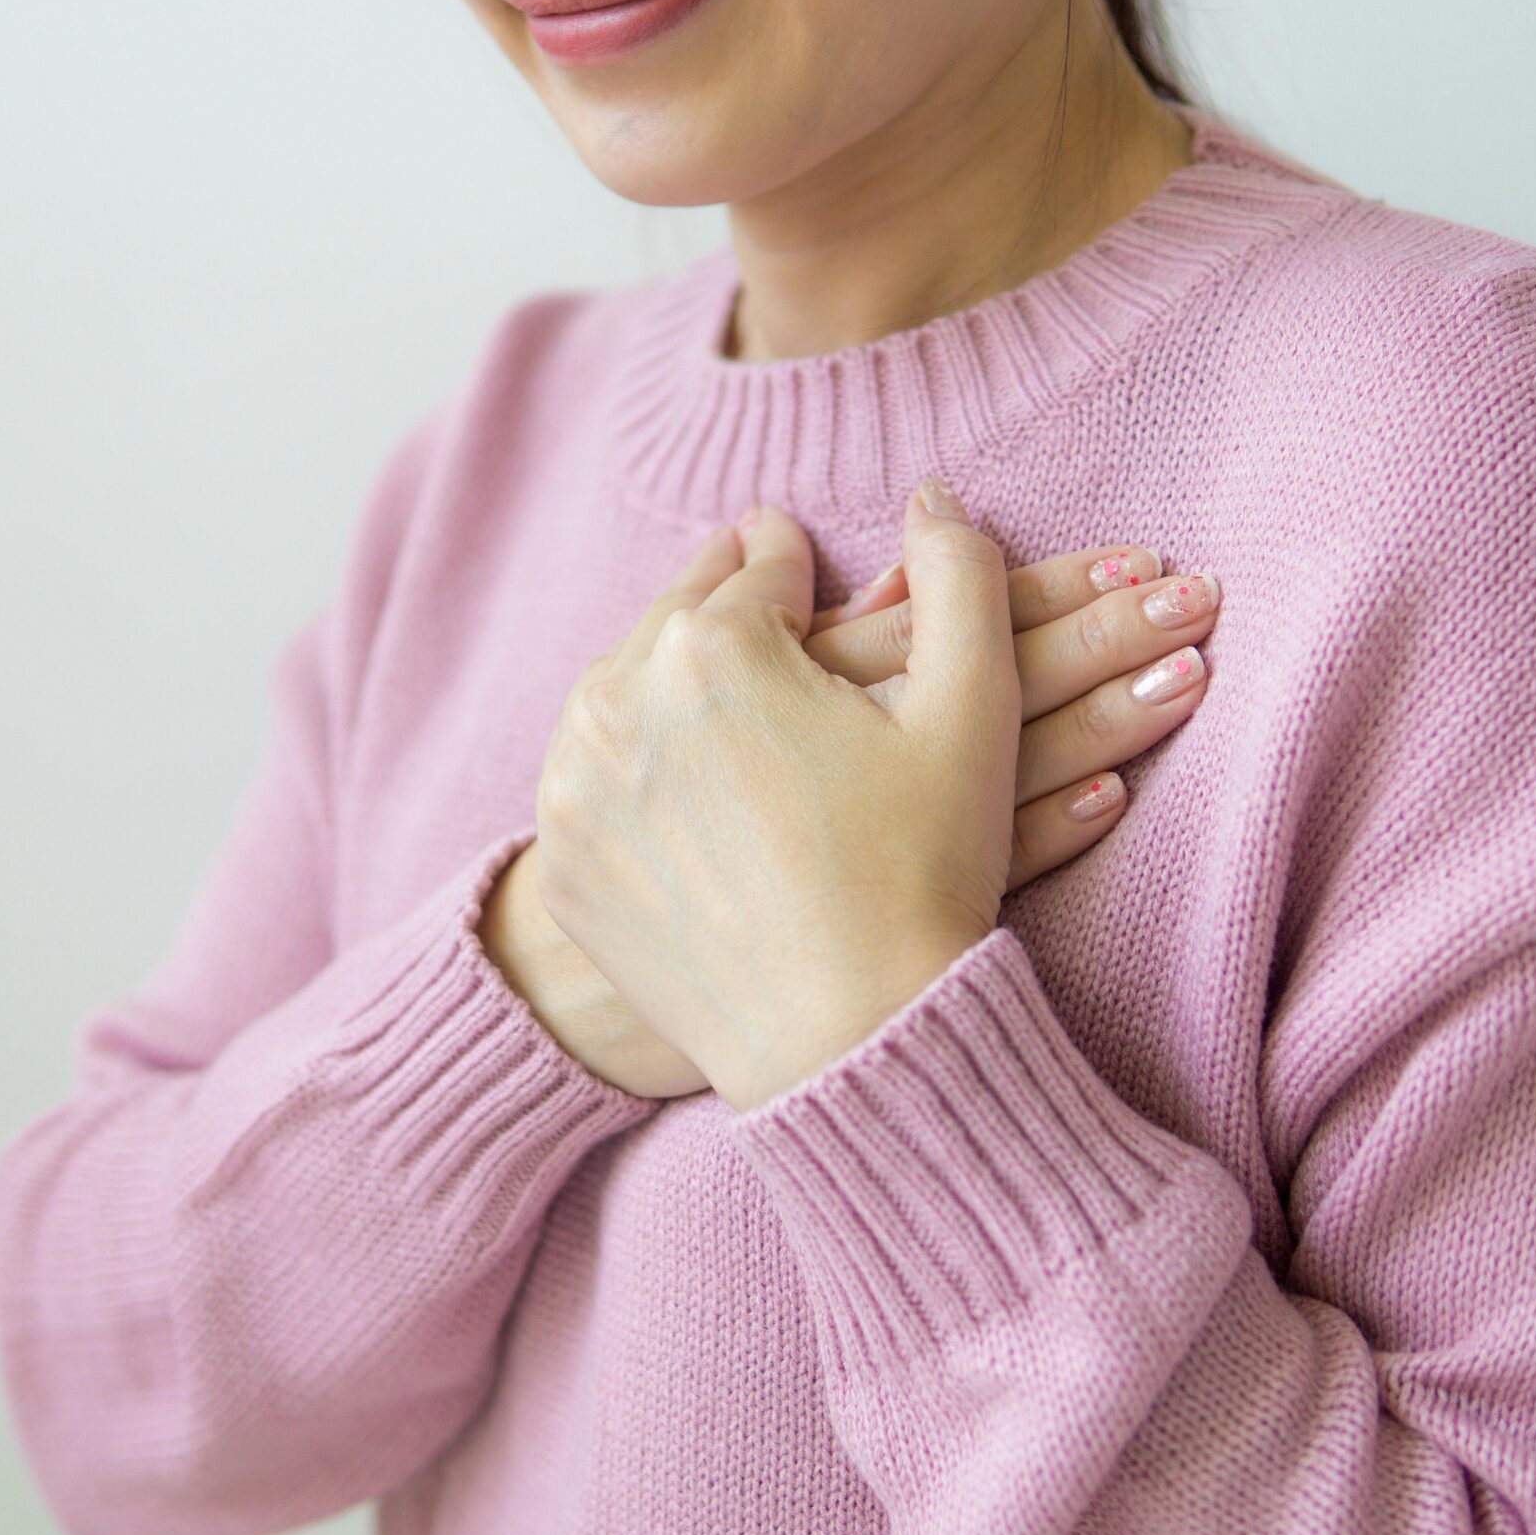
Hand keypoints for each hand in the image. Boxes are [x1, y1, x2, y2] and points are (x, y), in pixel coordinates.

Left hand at [526, 478, 1212, 1112]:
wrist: (849, 1039)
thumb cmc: (922, 874)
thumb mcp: (970, 711)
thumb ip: (960, 576)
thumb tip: (932, 495)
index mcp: (714, 641)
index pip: (758, 569)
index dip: (789, 558)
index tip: (789, 546)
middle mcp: (620, 697)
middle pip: (677, 621)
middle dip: (717, 602)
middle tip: (740, 583)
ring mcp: (577, 785)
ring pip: (622, 692)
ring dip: (662, 673)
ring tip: (704, 671)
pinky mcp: (564, 861)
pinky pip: (591, 780)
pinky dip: (626, 762)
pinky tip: (668, 767)